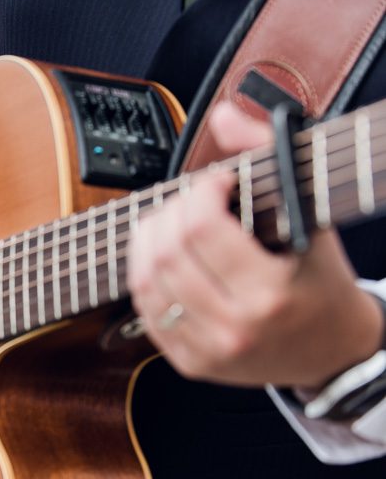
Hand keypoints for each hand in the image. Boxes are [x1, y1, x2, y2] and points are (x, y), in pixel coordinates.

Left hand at [126, 102, 382, 388]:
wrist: (333, 352)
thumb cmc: (322, 280)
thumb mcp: (310, 216)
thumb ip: (268, 156)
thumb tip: (223, 114)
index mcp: (270, 293)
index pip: (201, 227)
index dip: (199, 191)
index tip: (216, 181)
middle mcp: (235, 328)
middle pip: (165, 253)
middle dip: (168, 211)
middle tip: (187, 200)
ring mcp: (208, 351)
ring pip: (146, 281)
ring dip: (148, 240)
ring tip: (170, 222)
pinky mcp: (191, 364)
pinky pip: (146, 311)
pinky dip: (145, 275)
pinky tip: (163, 257)